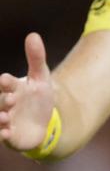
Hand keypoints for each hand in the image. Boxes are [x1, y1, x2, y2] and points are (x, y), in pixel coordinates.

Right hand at [0, 33, 56, 151]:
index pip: (7, 83)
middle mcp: (6, 104)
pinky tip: (6, 133)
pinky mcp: (9, 135)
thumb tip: (33, 35)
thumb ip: (36, 58)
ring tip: (5, 117)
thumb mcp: (41, 78)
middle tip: (12, 99)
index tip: (6, 79)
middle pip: (0, 101)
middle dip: (3, 100)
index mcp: (14, 88)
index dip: (6, 82)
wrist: (43, 122)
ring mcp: (6, 120)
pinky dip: (2, 135)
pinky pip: (1, 136)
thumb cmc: (38, 97)